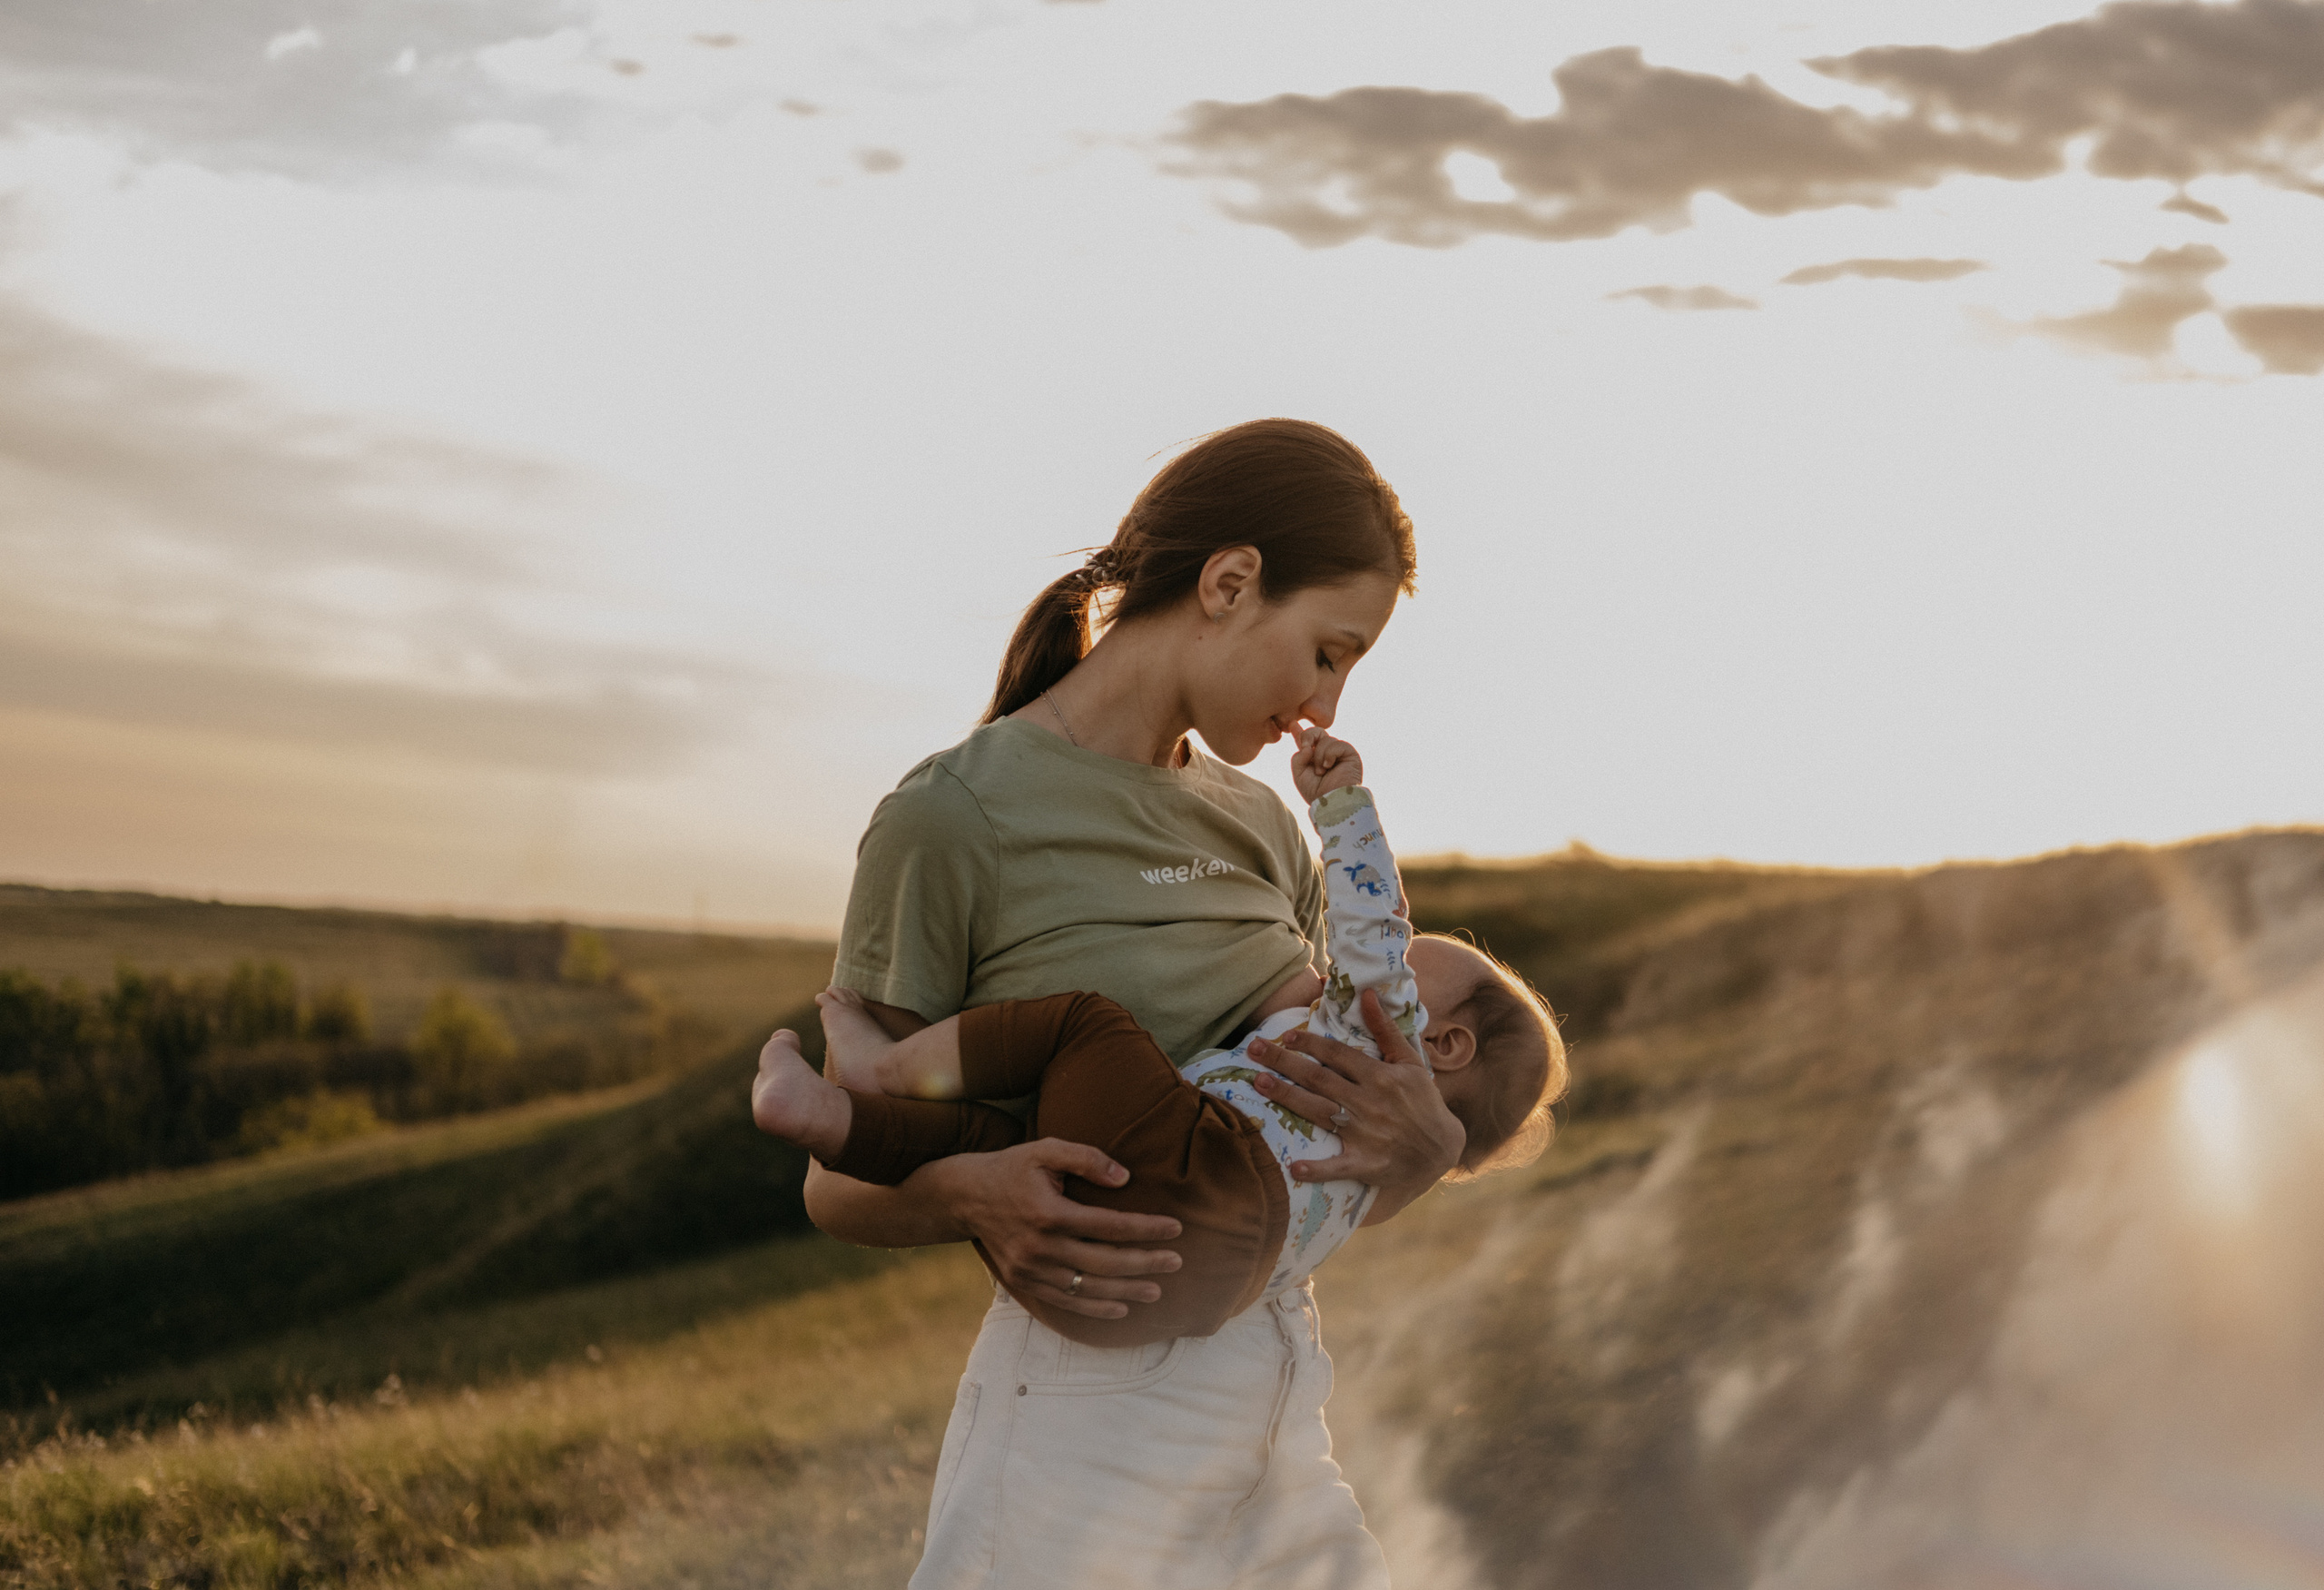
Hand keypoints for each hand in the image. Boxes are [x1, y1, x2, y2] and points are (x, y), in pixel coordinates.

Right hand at [925, 1139, 1185, 1319]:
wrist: (963, 1196)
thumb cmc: (1011, 1168)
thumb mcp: (1045, 1149)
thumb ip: (1086, 1158)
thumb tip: (1124, 1178)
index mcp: (1048, 1211)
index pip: (1108, 1225)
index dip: (1145, 1228)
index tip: (1175, 1228)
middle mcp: (1039, 1246)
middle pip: (1103, 1261)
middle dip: (1144, 1263)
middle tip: (1176, 1261)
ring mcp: (1030, 1269)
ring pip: (1087, 1287)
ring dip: (1125, 1291)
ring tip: (1157, 1290)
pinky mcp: (1023, 1282)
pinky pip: (1065, 1301)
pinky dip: (1094, 1308)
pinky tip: (1120, 1307)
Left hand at [1245, 989, 1463, 1219]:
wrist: (1442, 1147)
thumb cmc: (1423, 1101)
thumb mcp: (1410, 1062)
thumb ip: (1386, 1029)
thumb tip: (1367, 993)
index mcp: (1380, 1077)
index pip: (1338, 1055)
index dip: (1310, 1043)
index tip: (1286, 1035)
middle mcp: (1369, 1102)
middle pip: (1319, 1078)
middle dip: (1285, 1062)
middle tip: (1254, 1049)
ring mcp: (1366, 1134)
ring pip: (1319, 1112)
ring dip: (1288, 1098)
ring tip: (1260, 1084)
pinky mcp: (1366, 1163)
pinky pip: (1338, 1166)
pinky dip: (1317, 1169)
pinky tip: (1294, 1168)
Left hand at [1291, 724, 1363, 802]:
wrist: (1332, 801)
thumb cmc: (1317, 792)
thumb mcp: (1299, 775)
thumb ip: (1298, 758)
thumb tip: (1309, 747)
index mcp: (1314, 758)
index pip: (1307, 741)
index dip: (1300, 732)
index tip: (1292, 724)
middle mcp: (1327, 753)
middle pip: (1316, 732)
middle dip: (1307, 736)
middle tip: (1305, 748)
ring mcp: (1339, 752)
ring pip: (1325, 740)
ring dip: (1319, 756)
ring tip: (1322, 771)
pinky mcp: (1350, 753)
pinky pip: (1336, 744)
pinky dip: (1329, 754)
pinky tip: (1329, 766)